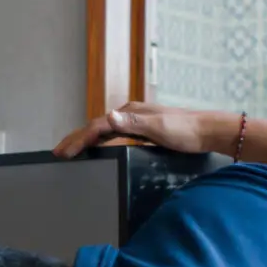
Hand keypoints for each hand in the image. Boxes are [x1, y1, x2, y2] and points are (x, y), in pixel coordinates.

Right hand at [53, 101, 227, 159]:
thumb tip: (109, 116)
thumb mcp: (160, 128)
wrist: (209, 131)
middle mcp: (131, 114)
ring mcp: (136, 121)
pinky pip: (114, 134)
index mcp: (131, 113)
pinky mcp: (143, 129)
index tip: (63, 153)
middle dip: (75, 138)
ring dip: (85, 139)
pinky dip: (100, 141)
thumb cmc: (187, 131)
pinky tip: (97, 147)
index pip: (97, 126)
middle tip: (58, 152)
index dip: (79, 139)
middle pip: (96, 126)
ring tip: (70, 150)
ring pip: (103, 130)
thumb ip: (134, 123)